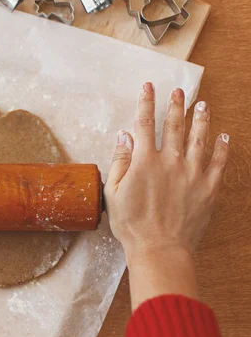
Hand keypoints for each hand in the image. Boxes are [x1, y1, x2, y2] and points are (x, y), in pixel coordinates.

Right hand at [104, 83, 228, 307]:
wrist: (159, 249)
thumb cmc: (131, 224)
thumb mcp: (113, 192)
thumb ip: (119, 162)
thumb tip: (124, 137)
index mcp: (145, 162)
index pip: (145, 124)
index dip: (146, 103)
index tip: (149, 88)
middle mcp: (170, 161)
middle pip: (174, 126)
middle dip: (176, 106)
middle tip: (179, 92)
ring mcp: (192, 174)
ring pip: (199, 139)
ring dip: (200, 120)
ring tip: (202, 105)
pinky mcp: (207, 188)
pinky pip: (218, 163)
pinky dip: (222, 148)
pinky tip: (224, 136)